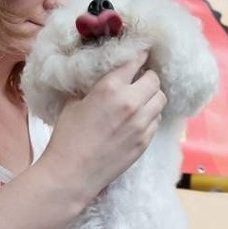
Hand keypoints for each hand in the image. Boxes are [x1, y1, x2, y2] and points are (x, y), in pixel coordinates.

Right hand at [41, 50, 165, 199]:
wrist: (72, 174)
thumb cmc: (67, 137)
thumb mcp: (73, 103)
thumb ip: (91, 87)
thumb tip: (100, 77)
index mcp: (109, 88)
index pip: (135, 61)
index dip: (139, 55)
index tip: (140, 54)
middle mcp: (130, 103)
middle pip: (154, 79)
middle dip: (147, 76)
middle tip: (139, 79)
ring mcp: (141, 124)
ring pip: (160, 99)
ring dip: (152, 96)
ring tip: (141, 99)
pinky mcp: (145, 142)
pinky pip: (157, 120)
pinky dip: (151, 115)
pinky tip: (139, 118)